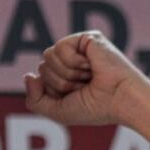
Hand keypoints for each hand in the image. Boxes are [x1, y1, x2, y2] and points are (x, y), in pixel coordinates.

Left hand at [23, 30, 141, 126]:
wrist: (121, 99)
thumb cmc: (95, 109)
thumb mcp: (57, 112)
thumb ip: (34, 100)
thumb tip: (27, 76)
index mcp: (64, 78)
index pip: (39, 79)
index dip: (53, 92)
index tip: (76, 97)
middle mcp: (70, 62)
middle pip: (42, 67)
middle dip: (60, 83)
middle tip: (84, 87)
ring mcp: (78, 49)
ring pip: (48, 56)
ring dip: (67, 74)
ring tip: (88, 77)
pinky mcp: (86, 38)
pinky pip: (60, 47)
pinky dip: (74, 62)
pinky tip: (91, 65)